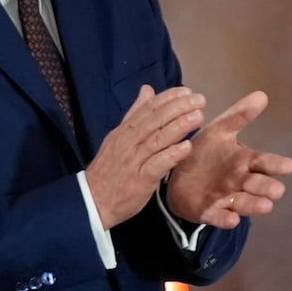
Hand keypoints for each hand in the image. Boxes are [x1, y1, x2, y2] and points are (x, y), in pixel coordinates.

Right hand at [86, 85, 205, 228]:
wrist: (92, 200)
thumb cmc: (109, 170)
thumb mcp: (118, 137)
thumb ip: (135, 114)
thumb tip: (147, 90)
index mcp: (125, 131)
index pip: (148, 109)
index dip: (168, 98)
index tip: (187, 91)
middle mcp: (129, 142)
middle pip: (156, 120)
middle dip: (179, 108)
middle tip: (199, 100)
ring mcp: (134, 161)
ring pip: (158, 139)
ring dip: (179, 127)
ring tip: (197, 117)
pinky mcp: (140, 180)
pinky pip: (157, 165)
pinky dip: (172, 155)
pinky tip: (187, 147)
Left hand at [165, 90, 291, 229]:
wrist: (176, 174)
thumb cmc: (205, 153)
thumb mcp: (219, 131)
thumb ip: (239, 115)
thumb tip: (262, 94)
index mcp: (244, 161)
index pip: (264, 162)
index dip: (276, 164)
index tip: (289, 166)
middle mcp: (240, 182)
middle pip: (258, 185)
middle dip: (268, 188)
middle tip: (276, 190)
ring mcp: (226, 198)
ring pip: (245, 204)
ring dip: (255, 205)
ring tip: (265, 206)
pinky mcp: (209, 212)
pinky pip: (220, 217)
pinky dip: (226, 219)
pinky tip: (232, 219)